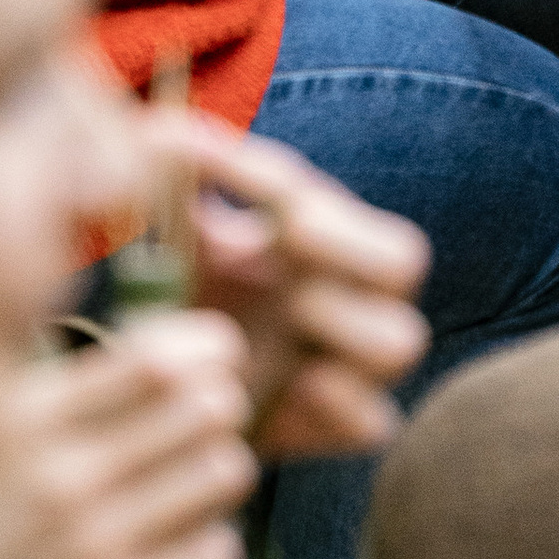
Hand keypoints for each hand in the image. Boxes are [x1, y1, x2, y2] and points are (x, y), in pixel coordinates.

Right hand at [0, 319, 255, 558]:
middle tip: (213, 419)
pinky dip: (210, 546)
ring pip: (220, 475)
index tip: (214, 358)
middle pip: (202, 408)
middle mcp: (61, 479)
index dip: (201, 353)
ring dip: (218, 471)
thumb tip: (130, 360)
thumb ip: (37, 406)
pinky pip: (210, 558)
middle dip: (217, 408)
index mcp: (19, 426)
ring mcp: (91, 549)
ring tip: (200, 481)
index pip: (150, 360)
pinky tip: (185, 548)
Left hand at [141, 107, 430, 453]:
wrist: (175, 398)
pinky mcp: (334, 427)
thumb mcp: (180, 244)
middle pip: (403, 257)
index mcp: (323, 244)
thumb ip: (177, 190)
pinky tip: (293, 385)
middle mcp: (353, 299)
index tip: (215, 171)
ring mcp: (351, 367)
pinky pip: (373, 421)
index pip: (320, 196)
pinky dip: (341, 403)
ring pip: (401, 339)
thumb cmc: (187, 303)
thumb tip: (154, 130)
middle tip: (289, 231)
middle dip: (348, 240)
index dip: (273, 180)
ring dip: (347, 319)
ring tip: (293, 311)